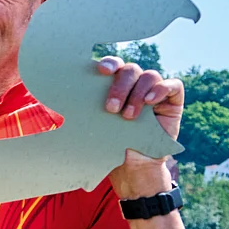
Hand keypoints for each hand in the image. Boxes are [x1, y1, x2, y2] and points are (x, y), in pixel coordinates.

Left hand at [94, 56, 182, 196]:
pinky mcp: (173, 100)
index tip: (101, 71)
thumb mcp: (96, 126)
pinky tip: (149, 102)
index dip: (109, 63)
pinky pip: (173, 85)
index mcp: (114, 85)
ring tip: (128, 116)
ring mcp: (155, 91)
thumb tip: (55, 108)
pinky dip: (161, 89)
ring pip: (149, 76)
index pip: (114, 65)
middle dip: (119, 87)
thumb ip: (87, 110)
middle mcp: (135, 84)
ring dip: (137, 93)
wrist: (134, 165)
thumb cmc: (111, 143)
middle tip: (110, 108)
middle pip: (130, 70)